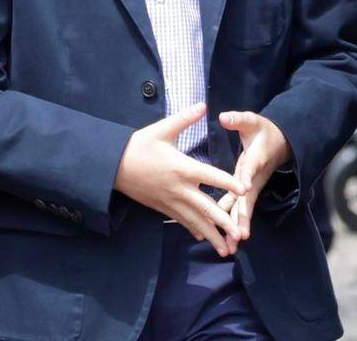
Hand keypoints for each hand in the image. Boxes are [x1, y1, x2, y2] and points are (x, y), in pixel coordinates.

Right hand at [113, 103, 246, 256]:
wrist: (112, 165)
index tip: (244, 191)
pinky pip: (182, 221)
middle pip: (206, 207)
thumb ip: (184, 119)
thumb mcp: (161, 129)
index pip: (211, 176)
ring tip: (226, 250)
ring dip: (212, 236)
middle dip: (224, 223)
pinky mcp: (162, 207)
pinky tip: (203, 238)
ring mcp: (170, 201)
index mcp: (182, 167)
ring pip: (195, 221)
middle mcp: (179, 188)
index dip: (229, 183)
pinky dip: (194, 229)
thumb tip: (204, 105)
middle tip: (241, 235)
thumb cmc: (137, 145)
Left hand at [216, 111, 292, 242]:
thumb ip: (238, 119)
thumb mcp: (252, 121)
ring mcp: (252, 186)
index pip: (251, 168)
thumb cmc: (263, 131)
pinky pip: (240, 208)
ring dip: (239, 226)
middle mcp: (255, 177)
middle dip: (243, 216)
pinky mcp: (248, 191)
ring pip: (245, 208)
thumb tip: (223, 116)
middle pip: (249, 198)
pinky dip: (234, 223)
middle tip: (239, 235)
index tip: (244, 188)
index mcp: (256, 158)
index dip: (247, 177)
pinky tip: (227, 240)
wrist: (281, 143)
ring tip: (233, 246)